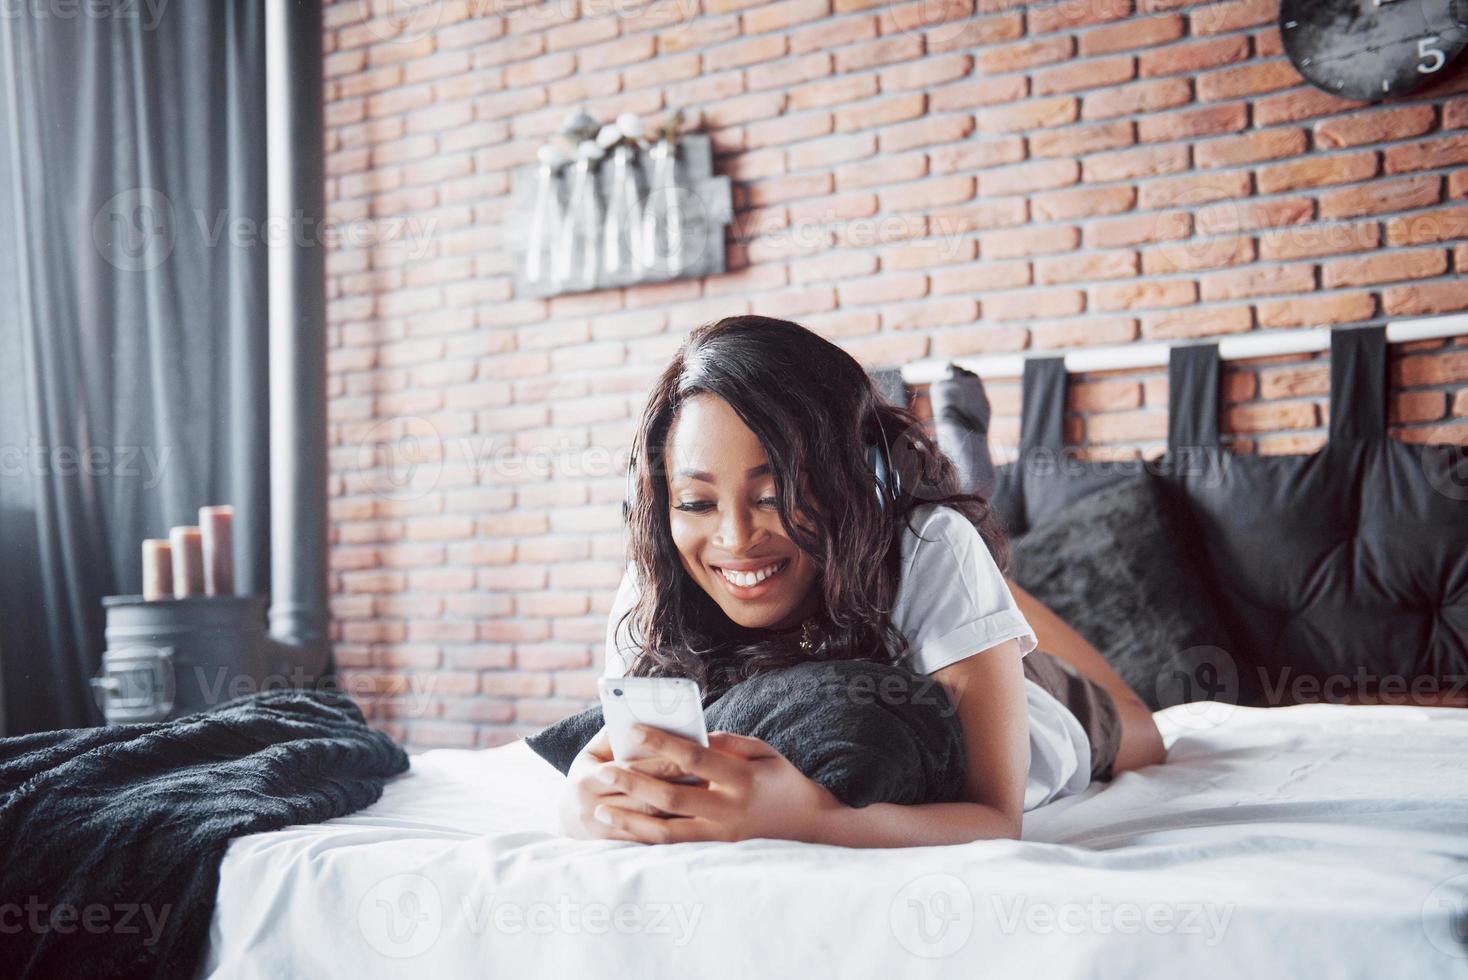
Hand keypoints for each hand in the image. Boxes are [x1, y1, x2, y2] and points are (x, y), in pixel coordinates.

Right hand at [558, 725, 701, 840]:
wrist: (568, 817)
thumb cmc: (589, 774)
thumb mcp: (593, 753)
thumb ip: (613, 736)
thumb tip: (642, 720)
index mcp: (586, 780)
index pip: (630, 770)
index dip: (659, 764)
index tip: (688, 757)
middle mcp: (591, 807)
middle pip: (643, 798)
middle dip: (675, 786)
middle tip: (706, 776)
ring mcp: (602, 831)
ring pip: (649, 821)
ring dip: (679, 810)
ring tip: (706, 796)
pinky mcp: (615, 846)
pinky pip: (649, 839)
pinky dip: (672, 828)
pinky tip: (694, 818)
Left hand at [590, 725, 845, 844]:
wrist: (813, 826)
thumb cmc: (783, 781)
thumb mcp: (764, 751)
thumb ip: (727, 743)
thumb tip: (690, 737)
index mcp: (742, 779)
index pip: (693, 758)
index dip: (661, 742)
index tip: (632, 729)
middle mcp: (729, 811)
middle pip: (672, 797)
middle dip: (633, 783)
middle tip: (602, 772)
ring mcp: (722, 837)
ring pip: (667, 832)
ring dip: (630, 820)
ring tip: (601, 810)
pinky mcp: (717, 853)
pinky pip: (675, 849)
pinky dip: (646, 840)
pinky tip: (623, 832)